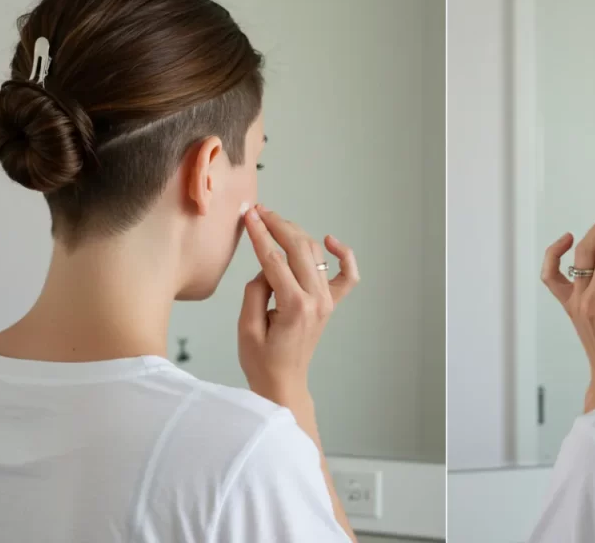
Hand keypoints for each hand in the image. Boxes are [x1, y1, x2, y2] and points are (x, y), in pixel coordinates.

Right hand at [238, 205, 359, 403]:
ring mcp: (327, 301)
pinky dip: (343, 255)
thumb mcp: (247, 326)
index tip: (249, 215)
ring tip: (275, 221)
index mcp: (293, 306)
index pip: (273, 259)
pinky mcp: (331, 304)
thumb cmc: (261, 360)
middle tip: (259, 211)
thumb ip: (256, 291)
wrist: (283, 383)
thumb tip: (266, 267)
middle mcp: (316, 300)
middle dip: (277, 226)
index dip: (260, 234)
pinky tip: (330, 241)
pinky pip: (347, 275)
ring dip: (296, 233)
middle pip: (298, 249)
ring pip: (315, 255)